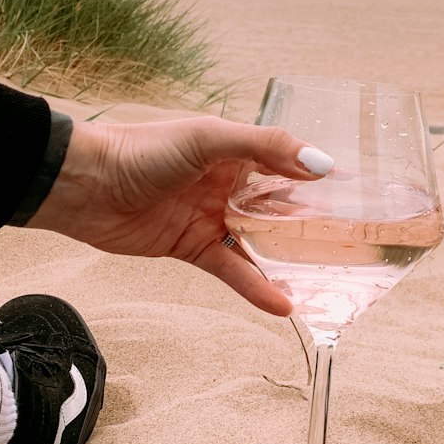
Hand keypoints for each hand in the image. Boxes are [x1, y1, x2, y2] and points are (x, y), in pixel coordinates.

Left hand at [28, 117, 331, 315]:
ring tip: (328, 280)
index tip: (359, 195)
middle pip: (282, 205)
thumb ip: (265, 148)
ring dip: (290, 260)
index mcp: (237, 150)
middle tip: (354, 242)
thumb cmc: (142, 149)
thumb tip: (323, 166)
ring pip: (262, 241)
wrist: (83, 185)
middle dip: (315, 223)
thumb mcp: (209, 139)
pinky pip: (234, 270)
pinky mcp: (194, 247)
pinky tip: (284, 305)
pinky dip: (257, 287)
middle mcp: (230, 182)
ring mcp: (213, 216)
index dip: (321, 178)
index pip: (290, 162)